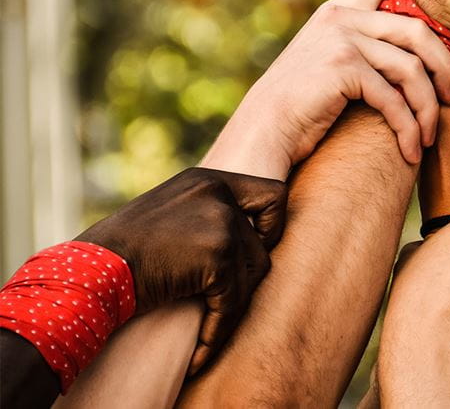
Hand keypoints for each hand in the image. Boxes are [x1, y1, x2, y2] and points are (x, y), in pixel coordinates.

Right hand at [76, 167, 286, 374]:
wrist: (91, 270)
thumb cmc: (122, 250)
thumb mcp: (170, 211)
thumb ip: (207, 213)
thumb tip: (249, 235)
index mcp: (208, 180)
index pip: (273, 195)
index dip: (273, 225)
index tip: (259, 246)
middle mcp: (219, 194)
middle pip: (263, 245)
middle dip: (246, 276)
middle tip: (222, 296)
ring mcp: (221, 222)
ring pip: (252, 276)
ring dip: (230, 306)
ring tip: (206, 326)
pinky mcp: (219, 256)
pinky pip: (233, 303)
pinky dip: (218, 332)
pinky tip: (201, 353)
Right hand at [202, 0, 449, 178]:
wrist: (265, 130)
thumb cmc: (301, 104)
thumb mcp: (329, 64)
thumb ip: (360, 47)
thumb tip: (403, 54)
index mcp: (339, 12)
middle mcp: (342, 17)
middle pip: (417, 31)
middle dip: (443, 67)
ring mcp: (342, 39)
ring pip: (411, 69)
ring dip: (426, 109)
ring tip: (428, 137)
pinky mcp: (343, 68)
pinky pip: (393, 98)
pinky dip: (407, 128)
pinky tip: (410, 149)